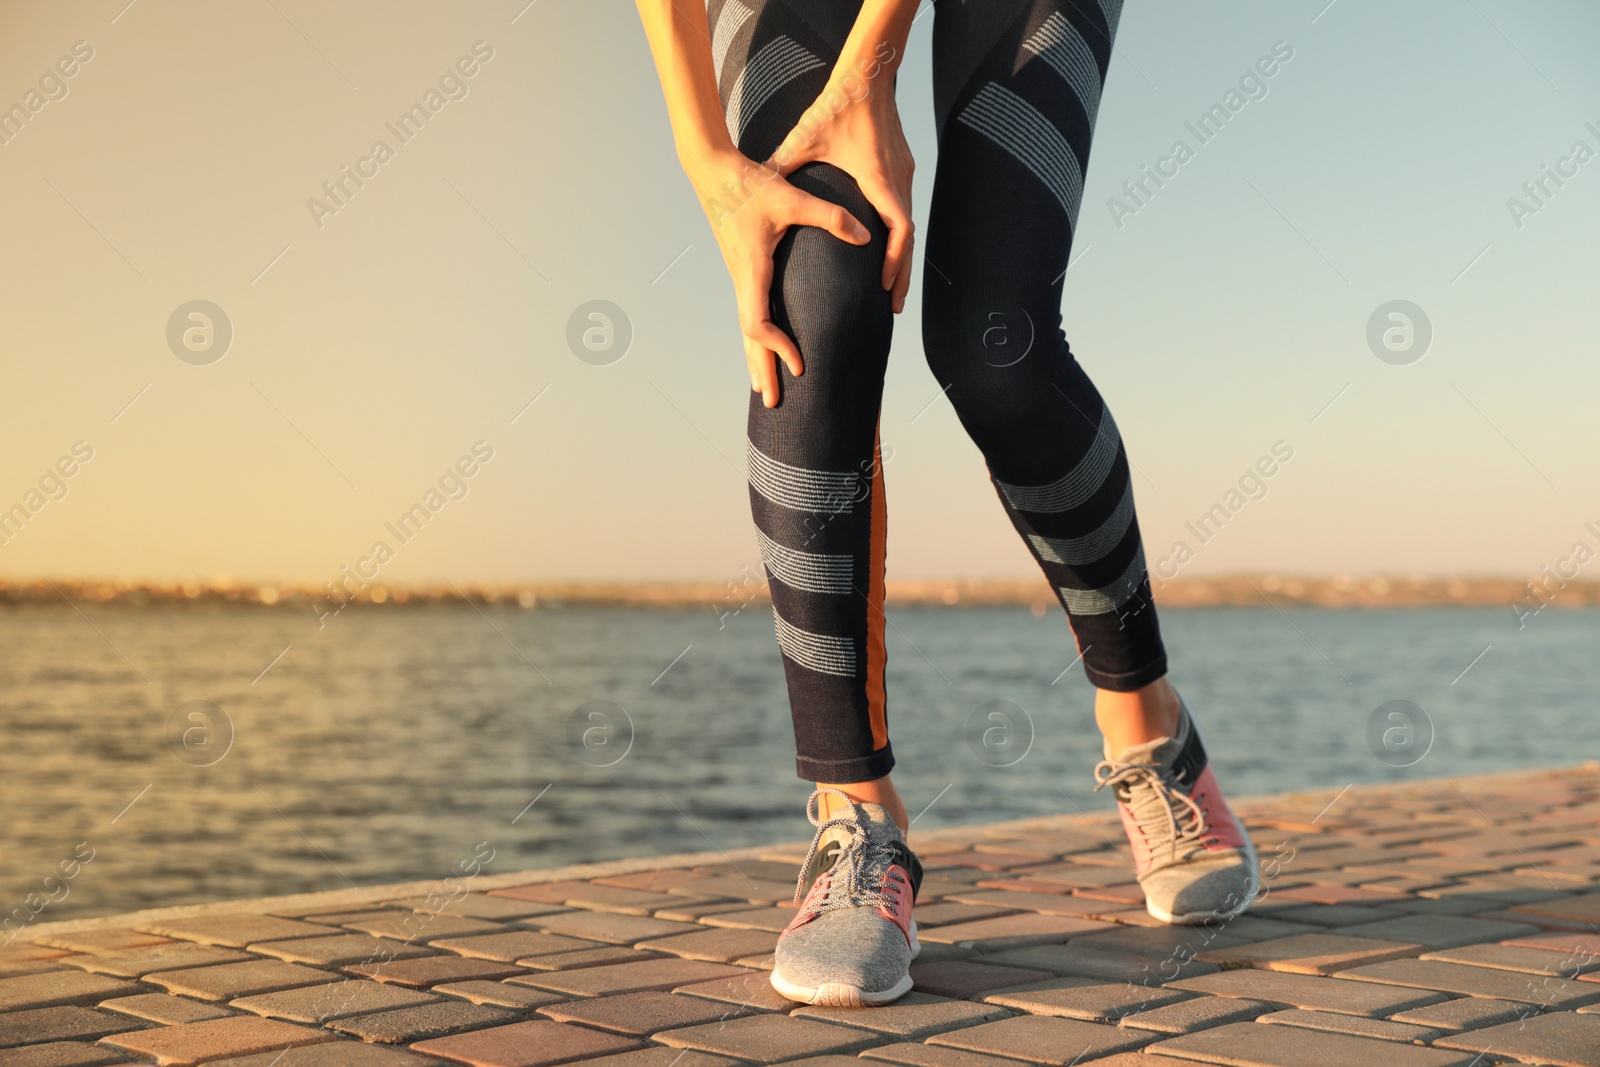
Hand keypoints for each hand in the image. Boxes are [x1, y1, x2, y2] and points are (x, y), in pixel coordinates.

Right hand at [686, 147, 870, 407]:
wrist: (715, 170)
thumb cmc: (750, 183)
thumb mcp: (792, 197)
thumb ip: (830, 216)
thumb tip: (866, 236)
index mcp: (751, 269)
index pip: (757, 322)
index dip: (778, 346)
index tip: (799, 362)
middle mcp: (742, 280)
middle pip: (750, 338)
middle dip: (763, 370)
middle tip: (774, 403)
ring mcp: (740, 278)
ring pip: (747, 330)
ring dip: (756, 360)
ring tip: (765, 390)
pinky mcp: (743, 272)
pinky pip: (750, 315)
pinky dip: (756, 339)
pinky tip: (765, 350)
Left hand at [768, 53, 914, 312]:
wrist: (867, 74)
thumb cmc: (836, 105)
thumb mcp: (804, 138)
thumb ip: (782, 165)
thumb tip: (752, 186)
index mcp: (879, 178)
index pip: (899, 229)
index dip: (894, 261)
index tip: (884, 286)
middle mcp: (898, 180)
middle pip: (908, 239)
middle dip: (901, 274)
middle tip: (893, 308)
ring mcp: (904, 175)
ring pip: (908, 228)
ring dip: (902, 259)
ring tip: (892, 290)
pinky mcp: (902, 169)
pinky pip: (904, 212)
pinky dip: (899, 239)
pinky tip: (888, 255)